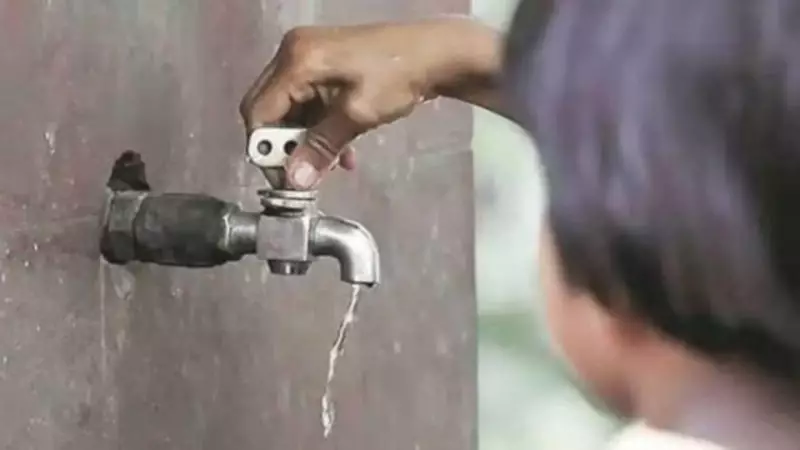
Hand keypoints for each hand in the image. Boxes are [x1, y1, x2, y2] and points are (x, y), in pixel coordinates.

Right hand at [240, 18, 502, 188]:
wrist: (434, 53)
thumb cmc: (399, 76)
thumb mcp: (357, 116)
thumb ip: (321, 147)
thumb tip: (295, 180)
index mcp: (296, 60)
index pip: (259, 111)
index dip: (266, 149)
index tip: (286, 178)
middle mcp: (293, 54)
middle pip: (269, 110)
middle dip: (286, 146)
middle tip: (306, 174)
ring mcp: (308, 57)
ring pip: (290, 111)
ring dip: (306, 141)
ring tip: (330, 165)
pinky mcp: (323, 66)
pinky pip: (308, 103)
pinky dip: (319, 128)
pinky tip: (341, 151)